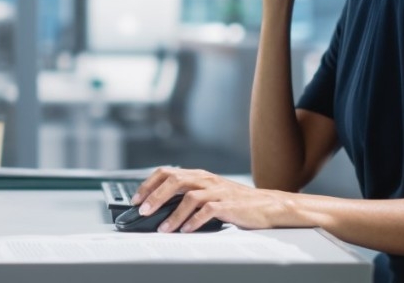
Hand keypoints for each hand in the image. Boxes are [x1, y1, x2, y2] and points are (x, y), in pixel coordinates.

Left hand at [131, 167, 296, 231]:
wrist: (266, 205)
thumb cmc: (235, 202)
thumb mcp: (209, 193)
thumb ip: (188, 195)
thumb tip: (159, 207)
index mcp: (198, 175)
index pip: (167, 173)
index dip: (149, 184)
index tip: (136, 199)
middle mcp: (206, 179)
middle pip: (174, 181)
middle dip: (155, 196)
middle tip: (143, 211)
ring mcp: (217, 191)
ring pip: (189, 197)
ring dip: (172, 214)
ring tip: (163, 228)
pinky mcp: (228, 204)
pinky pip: (207, 211)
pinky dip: (194, 221)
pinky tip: (186, 230)